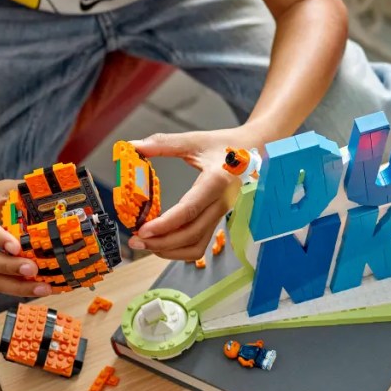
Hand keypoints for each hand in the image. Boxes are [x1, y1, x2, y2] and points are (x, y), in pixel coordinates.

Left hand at [129, 127, 268, 260]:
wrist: (255, 150)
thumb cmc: (226, 145)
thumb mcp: (196, 140)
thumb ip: (164, 143)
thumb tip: (134, 146)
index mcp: (217, 181)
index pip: (189, 210)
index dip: (164, 224)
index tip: (142, 231)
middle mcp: (221, 203)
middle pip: (191, 234)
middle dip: (161, 243)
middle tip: (135, 241)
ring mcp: (221, 215)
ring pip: (196, 245)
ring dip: (170, 251)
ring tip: (147, 245)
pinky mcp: (217, 221)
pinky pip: (200, 244)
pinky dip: (180, 250)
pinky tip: (162, 243)